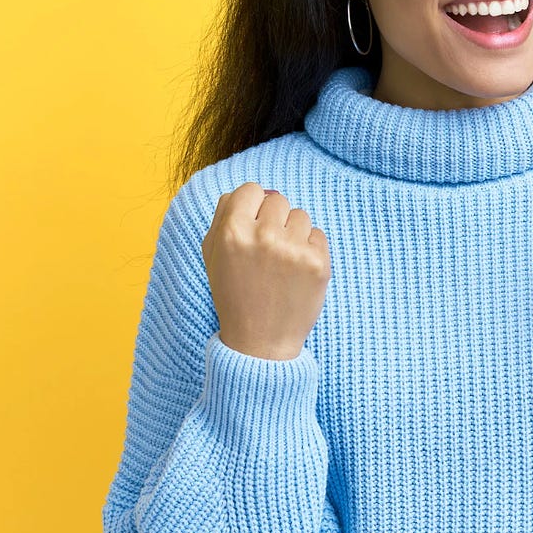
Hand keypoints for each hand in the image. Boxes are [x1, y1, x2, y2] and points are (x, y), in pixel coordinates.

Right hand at [202, 183, 330, 359]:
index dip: (252, 206)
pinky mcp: (318, 263)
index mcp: (232, 231)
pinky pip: (318, 235)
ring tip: (281, 264)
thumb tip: (246, 191)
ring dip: (293, 234)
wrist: (260, 342)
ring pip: (300, 215)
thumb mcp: (213, 255)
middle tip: (267, 250)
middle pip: (278, 199)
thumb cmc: (234, 295)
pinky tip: (296, 273)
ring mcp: (293, 249)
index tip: (253, 226)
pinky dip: (310, 250)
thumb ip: (223, 216)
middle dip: (274, 220)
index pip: (251, 189)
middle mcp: (262, 236)